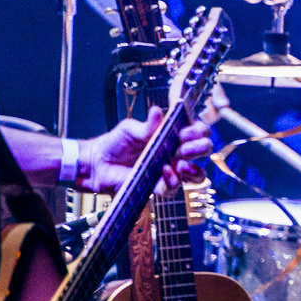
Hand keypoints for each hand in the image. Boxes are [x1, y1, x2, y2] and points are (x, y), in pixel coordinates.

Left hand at [82, 105, 214, 193]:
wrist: (97, 164)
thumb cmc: (114, 143)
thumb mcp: (129, 129)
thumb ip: (146, 125)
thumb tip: (157, 112)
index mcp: (172, 135)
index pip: (197, 131)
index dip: (198, 131)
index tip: (187, 131)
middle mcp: (175, 153)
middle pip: (203, 150)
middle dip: (200, 148)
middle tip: (185, 148)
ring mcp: (170, 170)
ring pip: (197, 174)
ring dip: (195, 169)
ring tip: (181, 164)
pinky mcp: (159, 186)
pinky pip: (175, 188)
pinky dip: (173, 180)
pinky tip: (164, 172)